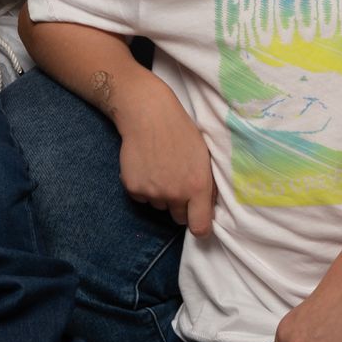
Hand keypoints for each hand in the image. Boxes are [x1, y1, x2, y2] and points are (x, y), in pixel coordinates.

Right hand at [114, 78, 214, 234]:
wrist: (148, 113)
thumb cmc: (181, 130)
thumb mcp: (203, 156)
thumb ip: (206, 185)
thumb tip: (207, 208)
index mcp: (198, 186)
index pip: (200, 227)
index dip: (199, 226)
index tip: (197, 219)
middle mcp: (176, 194)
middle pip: (178, 217)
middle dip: (179, 205)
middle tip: (176, 180)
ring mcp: (153, 193)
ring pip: (159, 206)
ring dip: (160, 194)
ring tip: (160, 166)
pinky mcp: (133, 188)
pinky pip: (141, 198)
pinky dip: (143, 186)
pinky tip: (145, 165)